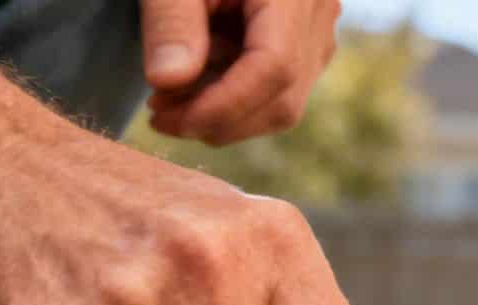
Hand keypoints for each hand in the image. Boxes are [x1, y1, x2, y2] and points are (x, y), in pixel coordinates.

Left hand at [140, 0, 340, 145]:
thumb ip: (171, 20)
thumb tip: (167, 83)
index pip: (274, 69)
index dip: (223, 105)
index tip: (166, 118)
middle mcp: (319, 11)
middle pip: (284, 98)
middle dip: (219, 119)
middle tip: (159, 113)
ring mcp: (318, 27)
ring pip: (285, 101)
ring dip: (226, 114)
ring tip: (169, 97)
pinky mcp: (305, 36)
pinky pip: (280, 85)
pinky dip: (236, 96)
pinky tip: (194, 79)